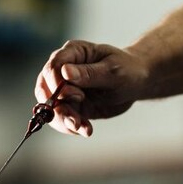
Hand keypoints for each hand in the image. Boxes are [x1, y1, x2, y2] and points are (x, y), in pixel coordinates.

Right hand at [34, 40, 150, 136]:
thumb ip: (89, 73)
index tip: (74, 95)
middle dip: (57, 107)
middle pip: (45, 88)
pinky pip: (64, 118)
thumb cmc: (127, 69)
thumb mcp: (113, 70)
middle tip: (74, 119)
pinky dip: (72, 127)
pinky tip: (86, 130)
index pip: (53, 66)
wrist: (137, 82)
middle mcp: (64, 70)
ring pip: (51, 107)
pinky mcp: (72, 105)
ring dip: (63, 120)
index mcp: (73, 52)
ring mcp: (66, 89)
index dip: (56, 82)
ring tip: (80, 127)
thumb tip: (65, 72)